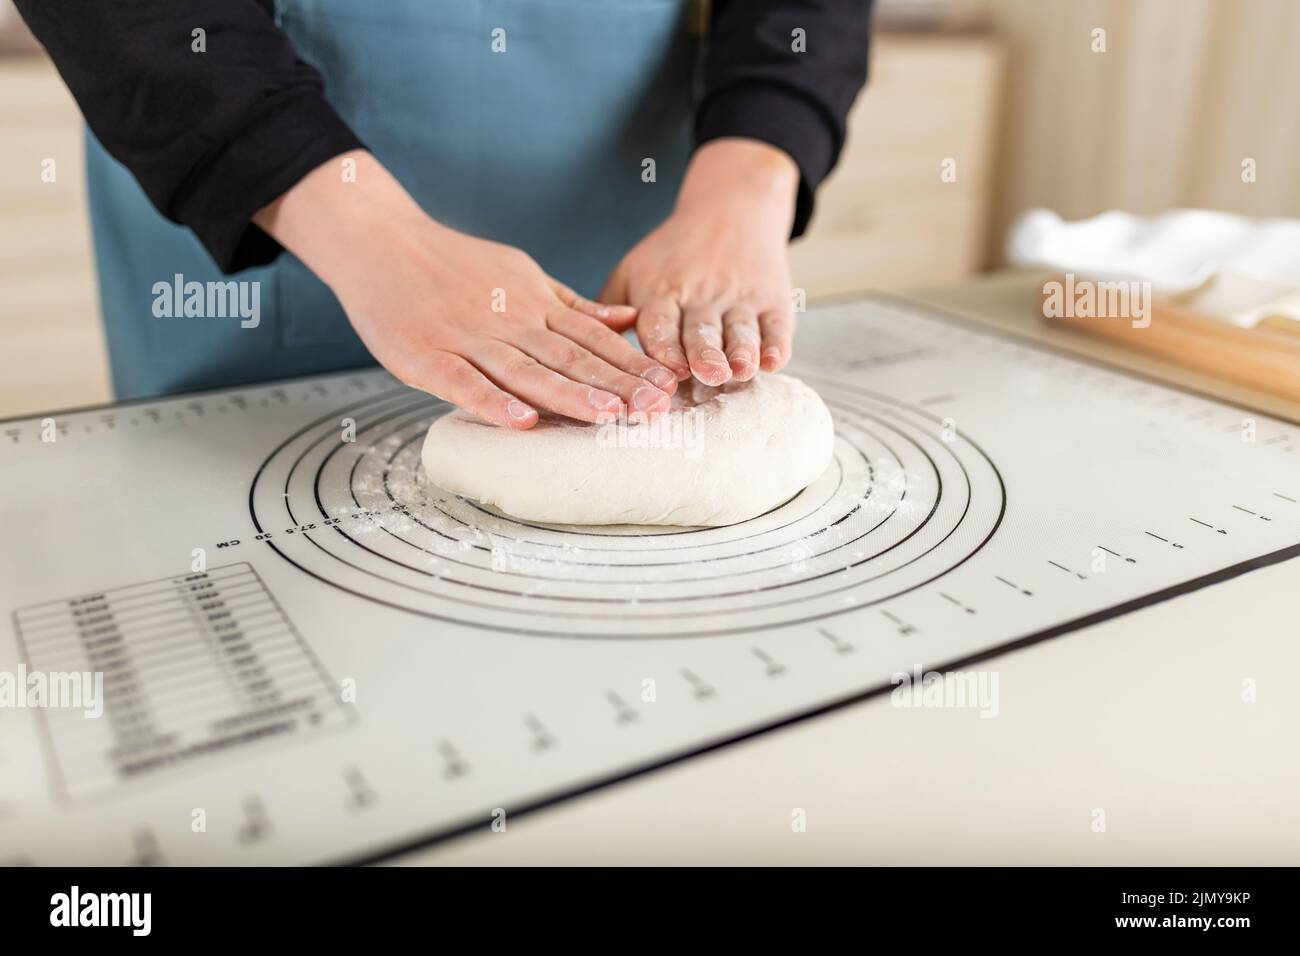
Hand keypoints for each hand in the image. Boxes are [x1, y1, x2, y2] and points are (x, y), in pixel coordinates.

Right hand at [255, 151, 675, 428]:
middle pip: (570, 356)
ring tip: (607, 417)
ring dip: (568, 394)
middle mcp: (509, 320)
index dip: (631, 364)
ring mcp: (468, 337)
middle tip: (654, 409)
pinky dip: (492, 402)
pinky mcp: (426, 355)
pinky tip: (521, 422)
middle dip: (615, 384)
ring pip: (526, 370)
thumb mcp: (522, 273)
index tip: (667, 386)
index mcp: (534, 302)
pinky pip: (463, 382)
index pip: (592, 338)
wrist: (379, 239)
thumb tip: (628, 320)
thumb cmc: (451, 263)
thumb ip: (572, 303)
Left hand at [599, 138, 799, 385]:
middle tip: (704, 374)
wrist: (732, 207)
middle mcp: (701, 295)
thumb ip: (608, 311)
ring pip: (740, 329)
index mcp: (662, 290)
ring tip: (740, 370)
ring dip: (740, 351)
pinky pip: (777, 324)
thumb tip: (579, 355)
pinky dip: (776, 344)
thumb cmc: (671, 253)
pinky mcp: (772, 299)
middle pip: (701, 330)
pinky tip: (774, 361)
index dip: (664, 346)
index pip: (660, 322)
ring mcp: (739, 297)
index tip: (665, 370)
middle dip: (703, 352)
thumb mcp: (633, 271)